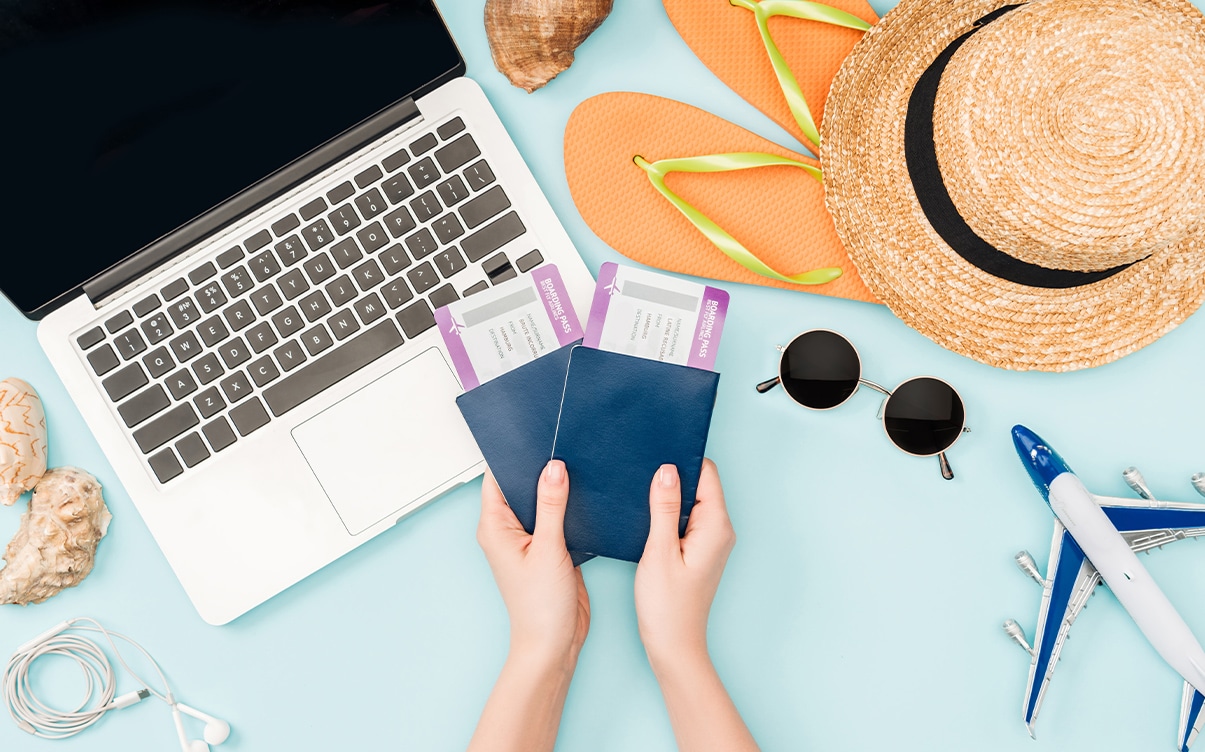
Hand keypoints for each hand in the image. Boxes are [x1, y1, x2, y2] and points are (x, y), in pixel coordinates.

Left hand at [477, 461, 589, 665]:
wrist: (555, 642)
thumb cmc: (540, 607)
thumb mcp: (548, 549)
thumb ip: (551, 505)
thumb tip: (553, 468)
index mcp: (495, 527)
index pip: (498, 479)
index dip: (513, 455)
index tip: (533, 435)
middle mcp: (509, 530)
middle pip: (522, 486)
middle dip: (540, 467)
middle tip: (563, 444)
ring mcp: (530, 538)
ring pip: (542, 500)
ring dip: (558, 487)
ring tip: (578, 463)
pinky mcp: (550, 546)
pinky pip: (558, 515)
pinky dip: (570, 505)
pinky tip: (586, 494)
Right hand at [634, 459, 735, 667]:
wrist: (673, 645)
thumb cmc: (667, 605)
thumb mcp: (659, 551)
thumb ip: (665, 508)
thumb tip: (667, 471)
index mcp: (716, 526)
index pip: (706, 474)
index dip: (682, 459)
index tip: (655, 452)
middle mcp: (719, 530)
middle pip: (700, 484)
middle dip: (673, 475)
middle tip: (641, 467)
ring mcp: (710, 541)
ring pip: (691, 501)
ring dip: (668, 494)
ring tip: (639, 489)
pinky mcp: (698, 550)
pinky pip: (686, 519)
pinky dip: (668, 513)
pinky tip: (645, 514)